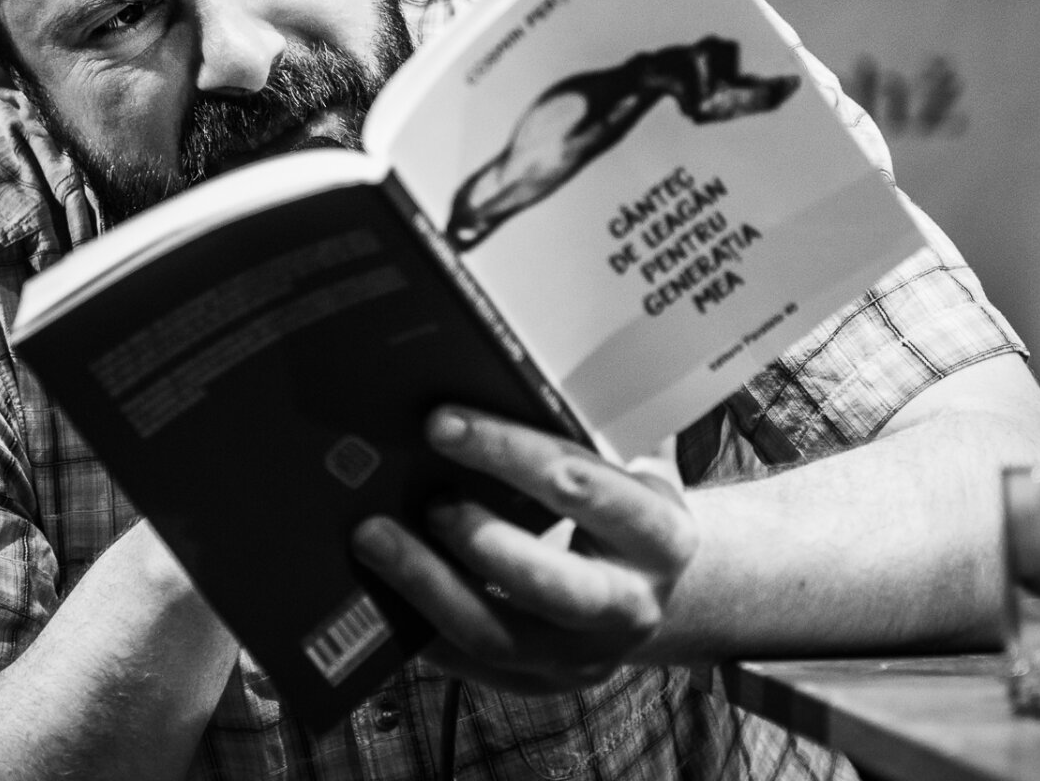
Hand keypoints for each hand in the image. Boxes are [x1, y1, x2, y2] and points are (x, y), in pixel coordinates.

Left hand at [351, 406, 695, 692]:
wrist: (664, 592)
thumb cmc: (624, 508)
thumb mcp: (632, 465)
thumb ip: (591, 423)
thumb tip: (514, 354)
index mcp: (659, 534)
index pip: (583, 487)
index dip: (510, 453)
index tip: (443, 424)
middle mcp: (630, 602)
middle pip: (551, 582)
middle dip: (478, 540)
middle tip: (422, 499)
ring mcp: (585, 656)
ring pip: (499, 635)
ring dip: (429, 587)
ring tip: (375, 540)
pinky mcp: (542, 685)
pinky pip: (470, 667)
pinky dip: (421, 629)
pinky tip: (378, 593)